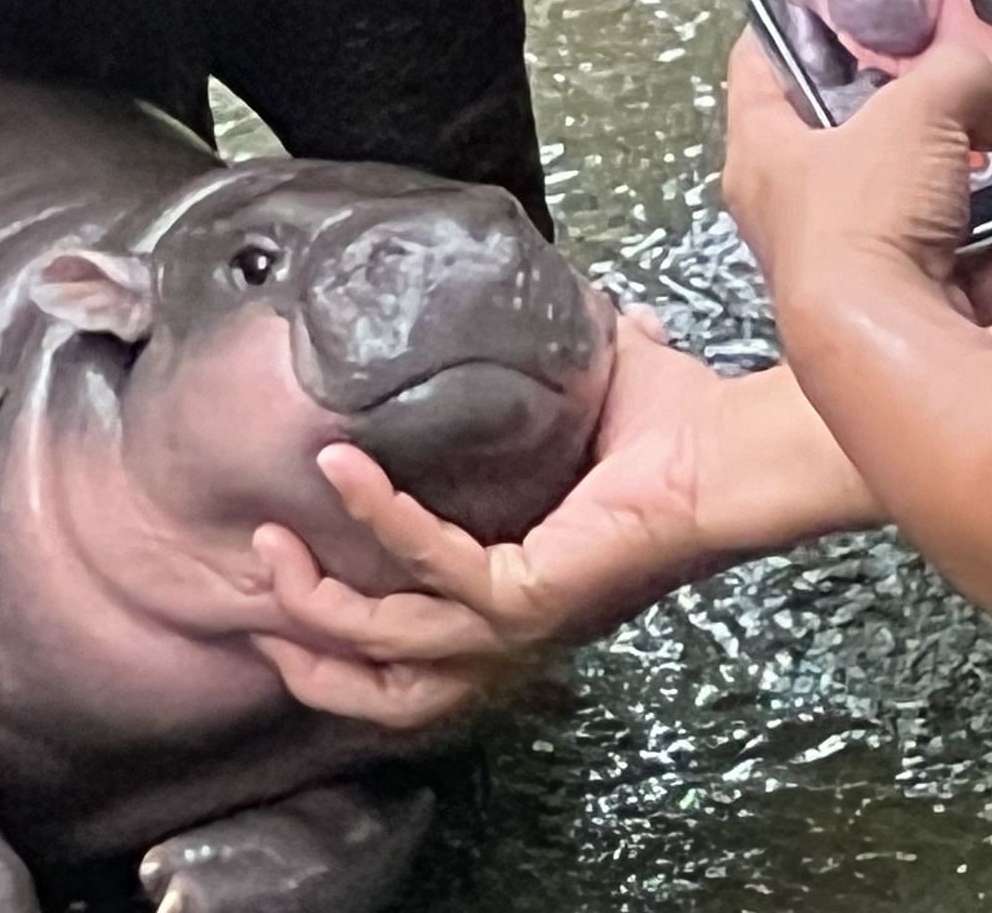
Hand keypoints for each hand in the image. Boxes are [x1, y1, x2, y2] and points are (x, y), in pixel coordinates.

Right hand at [252, 314, 880, 727]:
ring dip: (321, 601)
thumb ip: (545, 366)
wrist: (733, 444)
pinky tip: (344, 469)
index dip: (334, 635)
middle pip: (384, 687)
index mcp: (515, 593)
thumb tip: (552, 303)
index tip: (282, 573)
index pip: (408, 651)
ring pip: (391, 649)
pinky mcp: (534, 594)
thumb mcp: (579, 397)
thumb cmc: (677, 429)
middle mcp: (513, 624)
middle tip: (258, 572)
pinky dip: (381, 516)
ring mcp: (522, 619)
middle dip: (306, 643)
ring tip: (272, 547)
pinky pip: (436, 568)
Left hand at [722, 34, 991, 323]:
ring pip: (950, 205)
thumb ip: (959, 73)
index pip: (762, 65)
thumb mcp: (918, 106)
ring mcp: (868, 268)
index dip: (798, 23)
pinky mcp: (924, 315)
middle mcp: (807, 212)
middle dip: (949, 112)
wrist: (891, 353)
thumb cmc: (862, 222)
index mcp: (767, 152)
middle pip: (874, 140)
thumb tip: (983, 92)